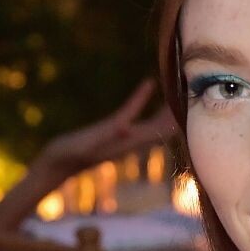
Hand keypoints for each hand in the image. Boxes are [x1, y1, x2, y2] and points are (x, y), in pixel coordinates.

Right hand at [39, 80, 176, 178]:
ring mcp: (123, 139)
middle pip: (163, 125)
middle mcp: (130, 140)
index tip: (185, 90)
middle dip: (178, 109)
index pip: (160, 125)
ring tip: (179, 89)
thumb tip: (126, 125)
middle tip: (192, 85)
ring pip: (154, 124)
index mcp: (127, 140)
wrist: (56, 165)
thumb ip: (106, 134)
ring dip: (167, 109)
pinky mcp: (114, 135)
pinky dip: (148, 105)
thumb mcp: (86, 142)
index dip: (174, 110)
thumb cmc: (68, 153)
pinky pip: (139, 119)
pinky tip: (148, 91)